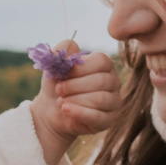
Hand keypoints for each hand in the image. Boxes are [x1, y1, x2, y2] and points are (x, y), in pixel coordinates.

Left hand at [30, 41, 121, 164]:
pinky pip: (97, 117)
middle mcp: (114, 82)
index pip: (102, 61)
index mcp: (104, 65)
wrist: (51, 111)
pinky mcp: (108, 120)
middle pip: (101, 81)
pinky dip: (78, 112)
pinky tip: (65, 109)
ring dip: (75, 99)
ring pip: (100, 99)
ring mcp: (114, 102)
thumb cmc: (57, 85)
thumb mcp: (54, 66)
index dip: (81, 68)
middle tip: (59, 89)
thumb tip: (71, 44)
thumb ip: (61, 51)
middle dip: (75, 85)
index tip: (63, 73)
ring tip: (60, 101)